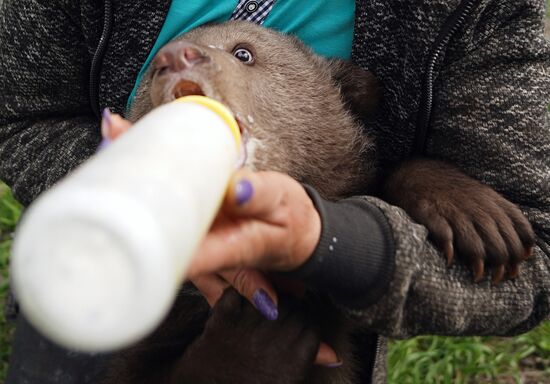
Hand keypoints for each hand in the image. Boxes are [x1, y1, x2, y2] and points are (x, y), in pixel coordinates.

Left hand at [101, 109, 336, 365]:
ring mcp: (193, 224)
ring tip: (115, 132)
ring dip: (134, 170)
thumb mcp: (284, 207)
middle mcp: (199, 240)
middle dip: (127, 187)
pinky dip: (152, 165)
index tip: (116, 212)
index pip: (175, 253)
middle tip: (110, 144)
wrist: (292, 233)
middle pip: (153, 222)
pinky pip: (168, 188)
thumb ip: (260, 198)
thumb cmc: (289, 224)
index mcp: (222, 247)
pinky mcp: (194, 209)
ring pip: (155, 203)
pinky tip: (135, 140)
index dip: (142, 239)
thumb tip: (235, 188)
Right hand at [384, 159, 534, 283]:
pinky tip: (450, 260)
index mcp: (494, 202)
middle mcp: (477, 208)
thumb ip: (505, 219)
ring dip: (479, 264)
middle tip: (497, 279)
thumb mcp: (485, 197)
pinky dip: (448, 250)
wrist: (419, 172)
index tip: (516, 266)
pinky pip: (444, 235)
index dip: (521, 253)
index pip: (520, 231)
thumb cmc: (456, 192)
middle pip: (500, 244)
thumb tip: (526, 253)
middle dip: (501, 265)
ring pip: (475, 244)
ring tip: (477, 277)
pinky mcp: (431, 213)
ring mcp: (454, 211)